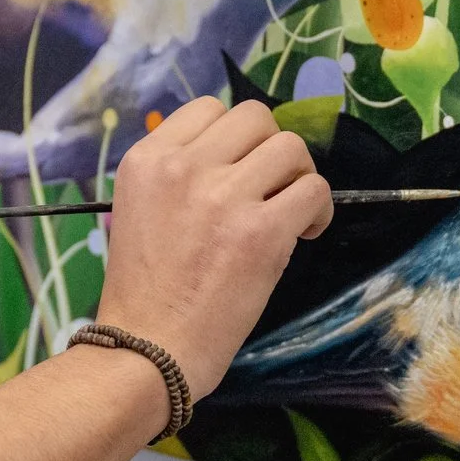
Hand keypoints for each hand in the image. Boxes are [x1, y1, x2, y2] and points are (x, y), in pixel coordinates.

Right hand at [96, 97, 330, 399]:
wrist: (147, 351)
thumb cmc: (144, 294)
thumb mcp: (140, 211)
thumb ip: (179, 178)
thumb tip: (238, 161)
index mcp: (147, 160)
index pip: (209, 109)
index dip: (235, 138)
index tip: (239, 171)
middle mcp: (183, 166)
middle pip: (255, 117)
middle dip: (271, 150)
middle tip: (270, 189)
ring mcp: (223, 195)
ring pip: (290, 147)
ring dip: (299, 177)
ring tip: (290, 212)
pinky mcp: (261, 231)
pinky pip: (314, 190)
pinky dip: (318, 209)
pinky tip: (304, 233)